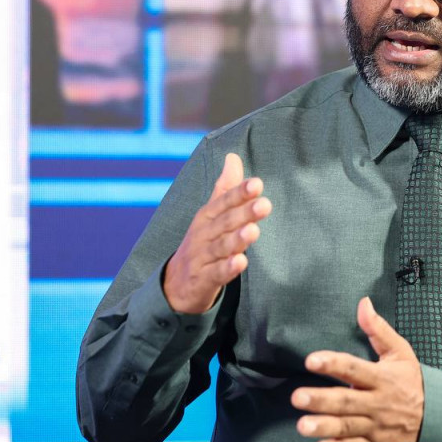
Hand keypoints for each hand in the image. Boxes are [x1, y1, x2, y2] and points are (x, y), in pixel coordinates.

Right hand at [162, 153, 271, 313]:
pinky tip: (241, 262)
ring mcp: (201, 257)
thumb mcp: (211, 214)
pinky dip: (228, 268)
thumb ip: (225, 188)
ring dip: (237, 239)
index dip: (240, 193)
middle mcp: (203, 234)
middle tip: (265, 204)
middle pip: (225, 222)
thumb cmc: (202, 242)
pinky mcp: (203, 280)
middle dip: (244, 213)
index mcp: (207, 216)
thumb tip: (233, 156)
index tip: (257, 183)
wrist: (176, 284)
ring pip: (220, 247)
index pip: (224, 201)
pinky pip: (216, 274)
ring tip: (253, 231)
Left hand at [293, 297, 423, 441]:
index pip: (354, 368)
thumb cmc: (412, 382)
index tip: (311, 360)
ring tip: (303, 427)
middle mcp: (378, 404)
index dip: (333, 363)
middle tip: (297, 397)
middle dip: (321, 400)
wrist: (439, 418)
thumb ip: (378, 330)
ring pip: (348, 428)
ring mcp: (376, 428)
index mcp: (382, 378)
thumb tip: (363, 303)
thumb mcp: (400, 352)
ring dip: (325, 428)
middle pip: (346, 401)